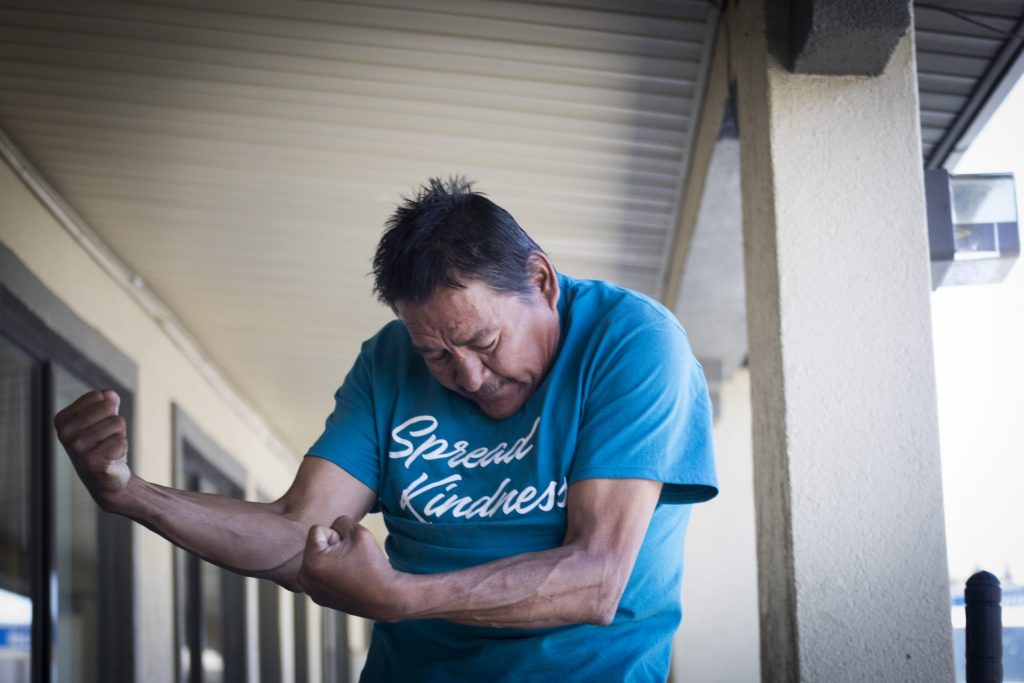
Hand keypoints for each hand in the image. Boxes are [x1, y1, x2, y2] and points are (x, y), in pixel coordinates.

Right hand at [53, 390, 132, 510]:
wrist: (107, 479)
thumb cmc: (104, 445)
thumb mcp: (105, 419)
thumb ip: (107, 402)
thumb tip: (109, 394)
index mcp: (62, 420)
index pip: (98, 396)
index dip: (107, 410)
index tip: (99, 427)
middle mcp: (65, 433)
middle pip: (108, 407)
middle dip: (115, 423)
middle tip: (106, 439)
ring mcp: (76, 448)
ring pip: (117, 423)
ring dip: (119, 436)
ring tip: (108, 449)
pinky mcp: (91, 461)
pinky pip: (120, 441)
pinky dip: (122, 449)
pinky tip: (112, 458)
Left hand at [297, 516, 403, 620]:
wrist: (384, 597)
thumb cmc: (372, 564)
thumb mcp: (358, 531)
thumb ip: (340, 521)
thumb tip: (331, 528)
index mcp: (312, 561)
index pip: (317, 530)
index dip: (337, 534)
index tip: (349, 549)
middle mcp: (305, 578)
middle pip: (315, 546)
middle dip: (331, 547)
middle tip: (350, 561)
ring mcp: (310, 590)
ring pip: (318, 560)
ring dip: (331, 559)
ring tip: (348, 570)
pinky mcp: (317, 598)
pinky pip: (320, 574)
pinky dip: (331, 574)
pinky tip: (347, 581)